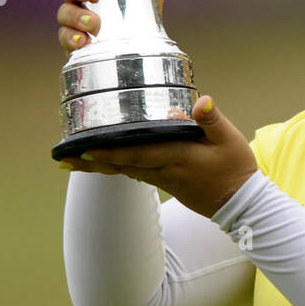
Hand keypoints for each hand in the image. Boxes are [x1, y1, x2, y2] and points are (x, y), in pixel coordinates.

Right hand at [54, 0, 166, 55]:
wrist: (139, 61)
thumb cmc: (138, 27)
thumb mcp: (149, 3)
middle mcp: (83, 2)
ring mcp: (76, 23)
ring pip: (64, 13)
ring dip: (76, 16)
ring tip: (93, 24)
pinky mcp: (74, 45)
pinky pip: (64, 38)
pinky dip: (71, 39)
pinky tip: (82, 42)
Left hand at [59, 97, 258, 218]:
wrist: (241, 204)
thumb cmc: (235, 169)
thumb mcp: (230, 139)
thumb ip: (212, 120)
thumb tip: (200, 101)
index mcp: (177, 156)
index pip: (138, 153)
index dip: (111, 152)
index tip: (86, 149)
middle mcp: (164, 169)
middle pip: (122, 164)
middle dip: (92, 161)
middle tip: (63, 159)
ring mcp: (162, 179)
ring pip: (124, 170)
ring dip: (98, 166)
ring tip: (72, 161)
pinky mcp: (165, 183)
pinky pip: (133, 173)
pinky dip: (115, 168)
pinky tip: (102, 164)